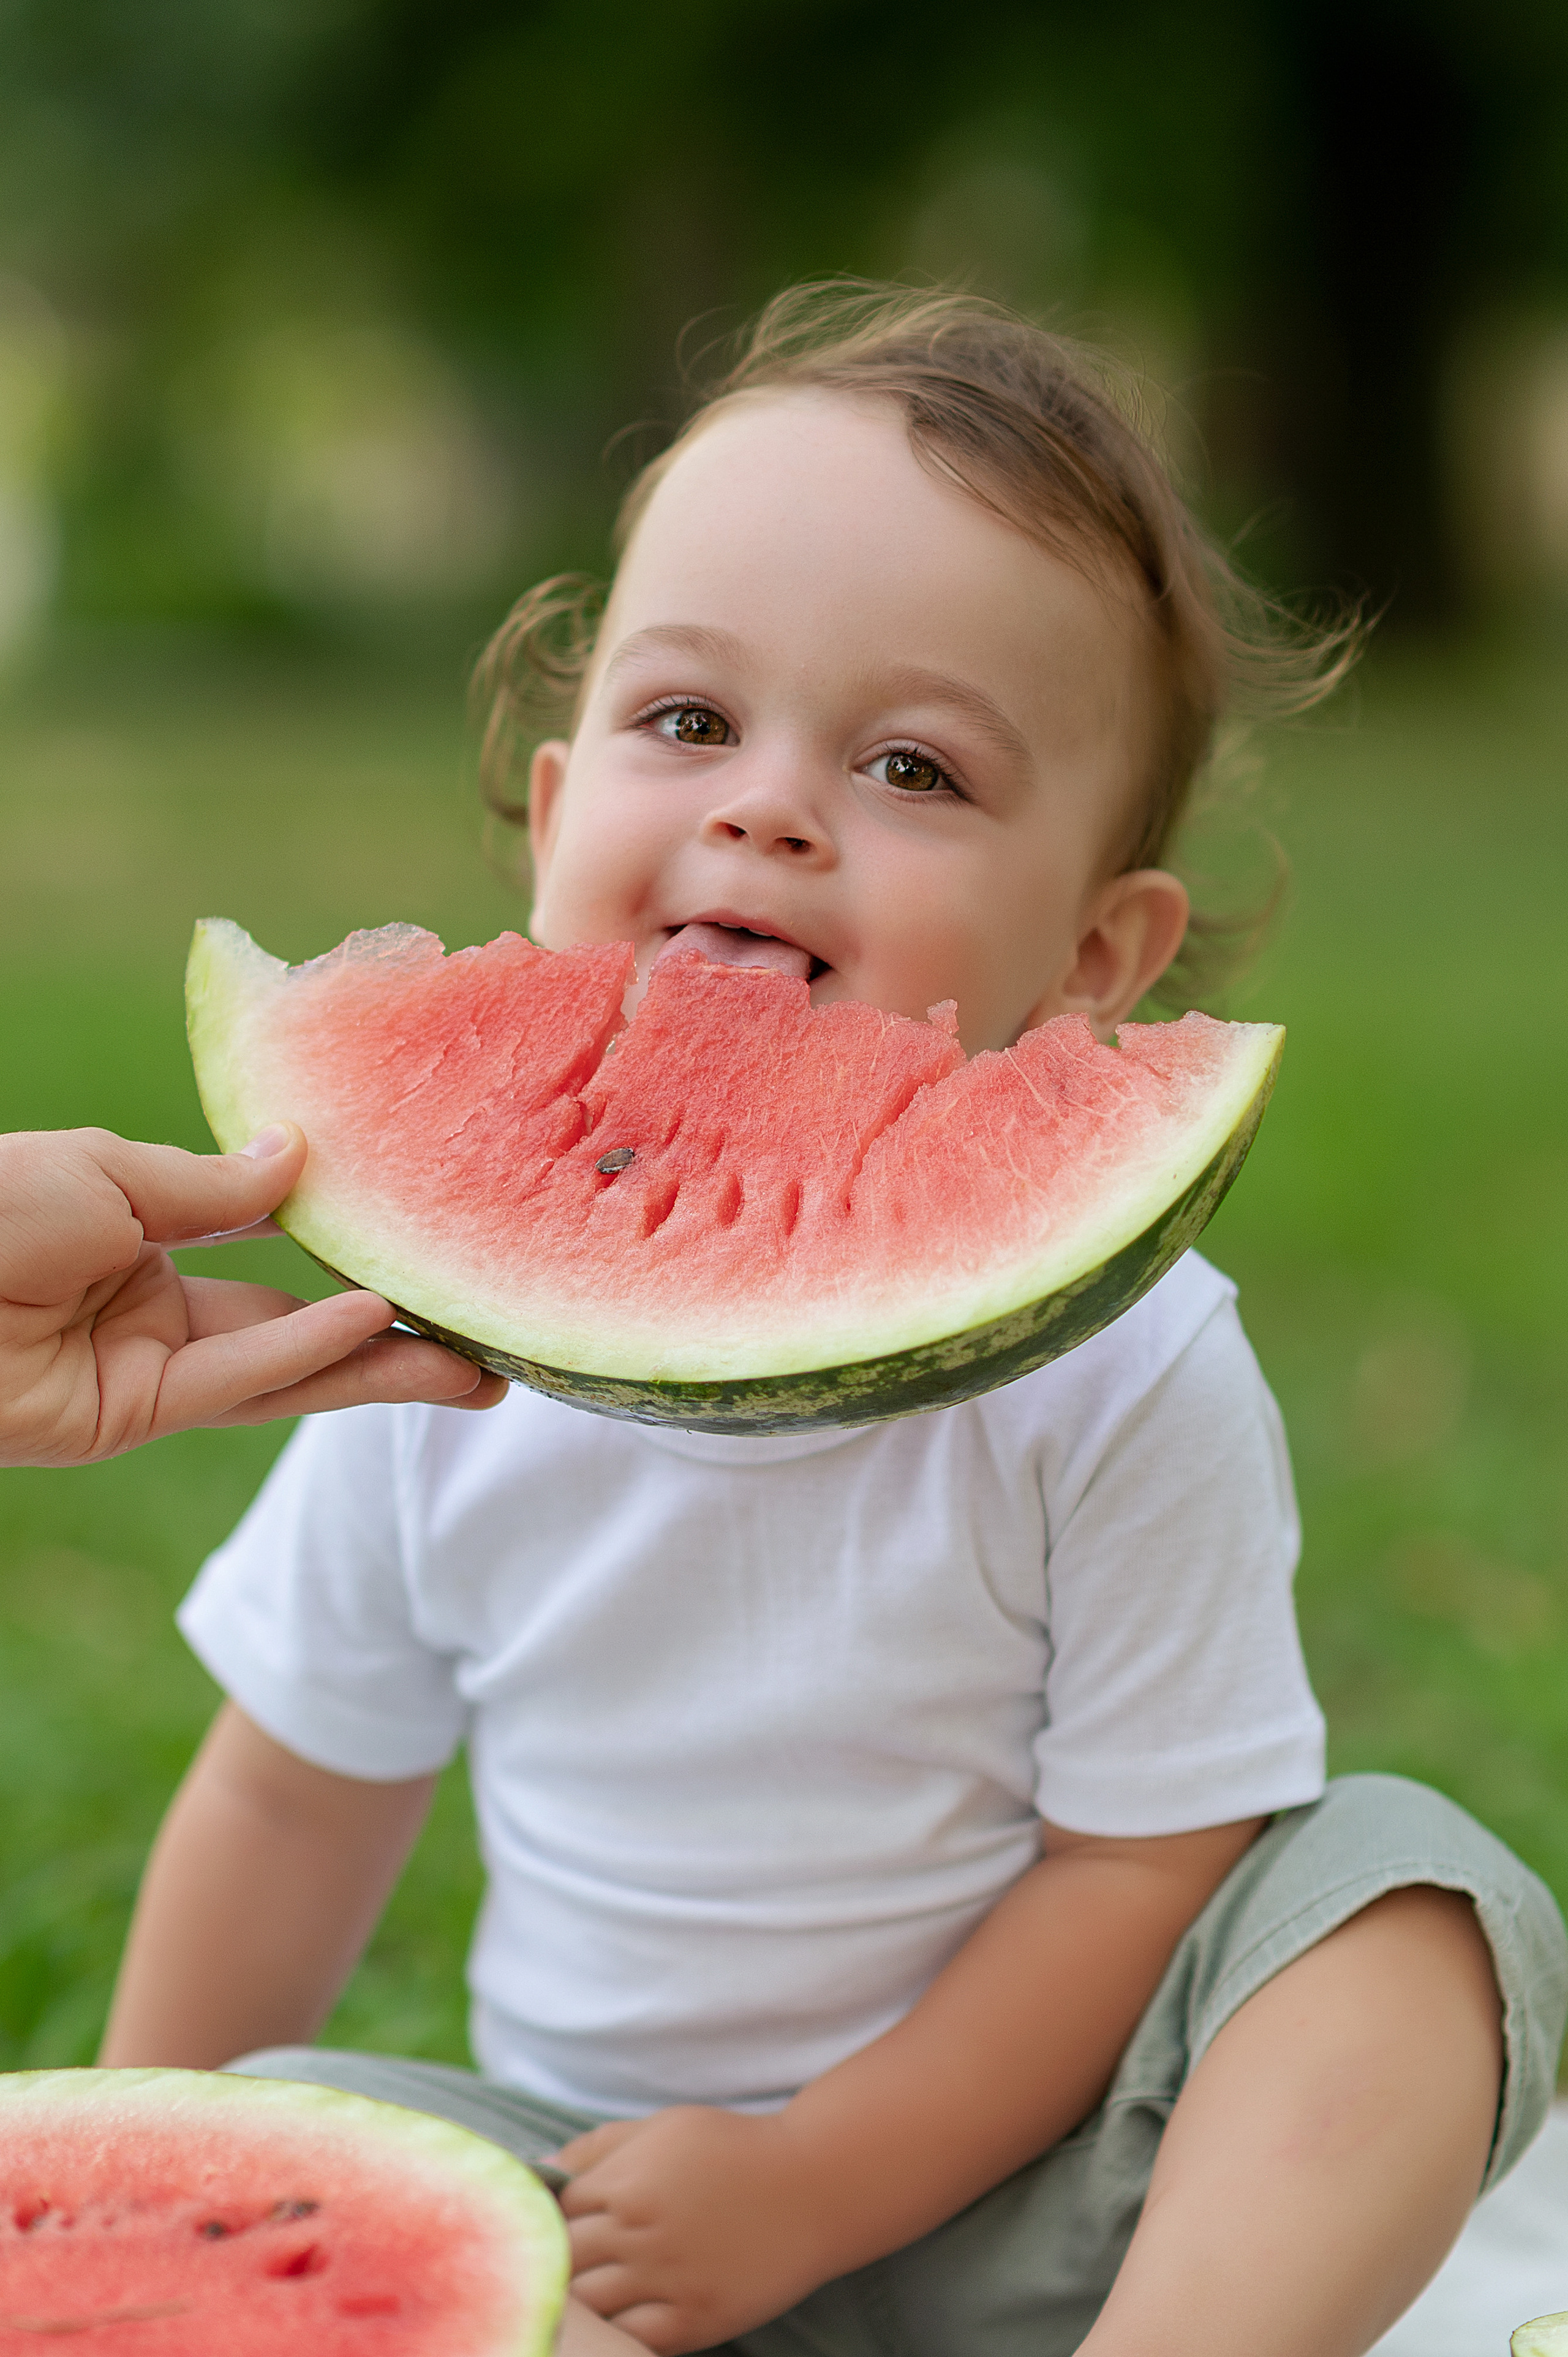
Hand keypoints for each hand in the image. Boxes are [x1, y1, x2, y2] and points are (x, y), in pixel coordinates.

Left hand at [0, 1123, 505, 1465]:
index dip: (347, 1251)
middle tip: (489, 1340)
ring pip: (284, 1372)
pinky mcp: (124, 1421)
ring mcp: (142, 1373)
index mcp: (139, 1240)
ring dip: (378, 1367)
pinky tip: (374, 1322)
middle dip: (393, 1337)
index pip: (267, 1252)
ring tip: (476, 1366)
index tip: (426, 1241)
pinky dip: (304, 1353)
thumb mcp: (108, 1171)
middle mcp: (152, 1313)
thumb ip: (212, 1186)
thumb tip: (303, 1157)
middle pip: (295, 1330)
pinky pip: (232, 1384)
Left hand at [554, 2106, 837, 2353]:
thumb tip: (542, 2167)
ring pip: (590, 2307)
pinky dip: (617, 2335)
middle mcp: (639, 2234)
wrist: (813, 2185)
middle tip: (559, 2267)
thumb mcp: (663, 2128)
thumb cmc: (733, 2148)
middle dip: (554, 2263)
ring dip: (580, 2303)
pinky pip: (633, 2341)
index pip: (555, 2211)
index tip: (553, 2225)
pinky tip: (619, 2321)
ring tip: (582, 2297)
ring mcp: (667, 2281)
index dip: (549, 2219)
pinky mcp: (696, 2319)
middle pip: (563, 2261)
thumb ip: (600, 2146)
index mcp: (626, 2183)